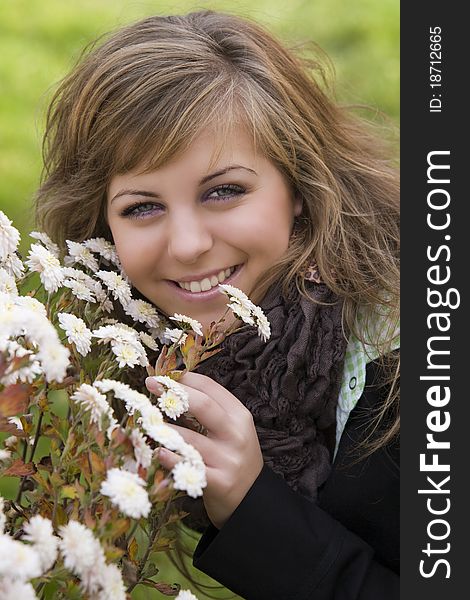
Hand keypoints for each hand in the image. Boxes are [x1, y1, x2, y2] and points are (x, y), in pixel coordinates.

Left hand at [146, 372, 263, 528]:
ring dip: (165, 429)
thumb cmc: (234, 457)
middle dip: (174, 393)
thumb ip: (210, 411)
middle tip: (150, 385)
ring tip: (148, 421)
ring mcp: (228, 459)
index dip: (185, 378)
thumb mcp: (232, 429)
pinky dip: (171, 459)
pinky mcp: (219, 482)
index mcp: (239, 416)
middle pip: (203, 406)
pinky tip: (158, 452)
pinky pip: (189, 467)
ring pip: (191, 438)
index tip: (163, 374)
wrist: (253, 499)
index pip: (211, 388)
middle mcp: (235, 434)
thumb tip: (174, 387)